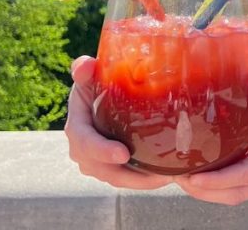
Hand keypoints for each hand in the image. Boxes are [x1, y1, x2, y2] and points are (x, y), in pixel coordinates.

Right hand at [63, 55, 172, 188]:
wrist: (101, 97)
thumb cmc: (97, 83)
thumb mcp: (90, 75)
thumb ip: (85, 69)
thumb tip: (87, 65)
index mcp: (78, 127)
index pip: (85, 142)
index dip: (101, 150)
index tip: (123, 154)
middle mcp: (83, 150)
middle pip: (103, 169)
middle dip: (130, 175)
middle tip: (160, 176)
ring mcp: (96, 162)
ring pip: (117, 178)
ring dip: (142, 182)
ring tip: (169, 178)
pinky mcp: (112, 168)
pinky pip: (127, 178)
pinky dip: (145, 180)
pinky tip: (167, 176)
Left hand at [173, 49, 247, 205]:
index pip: (244, 175)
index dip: (216, 178)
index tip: (191, 175)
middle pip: (232, 196)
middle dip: (202, 191)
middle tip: (176, 175)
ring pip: (235, 198)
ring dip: (209, 193)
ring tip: (184, 176)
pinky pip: (243, 191)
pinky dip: (222, 187)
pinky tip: (209, 172)